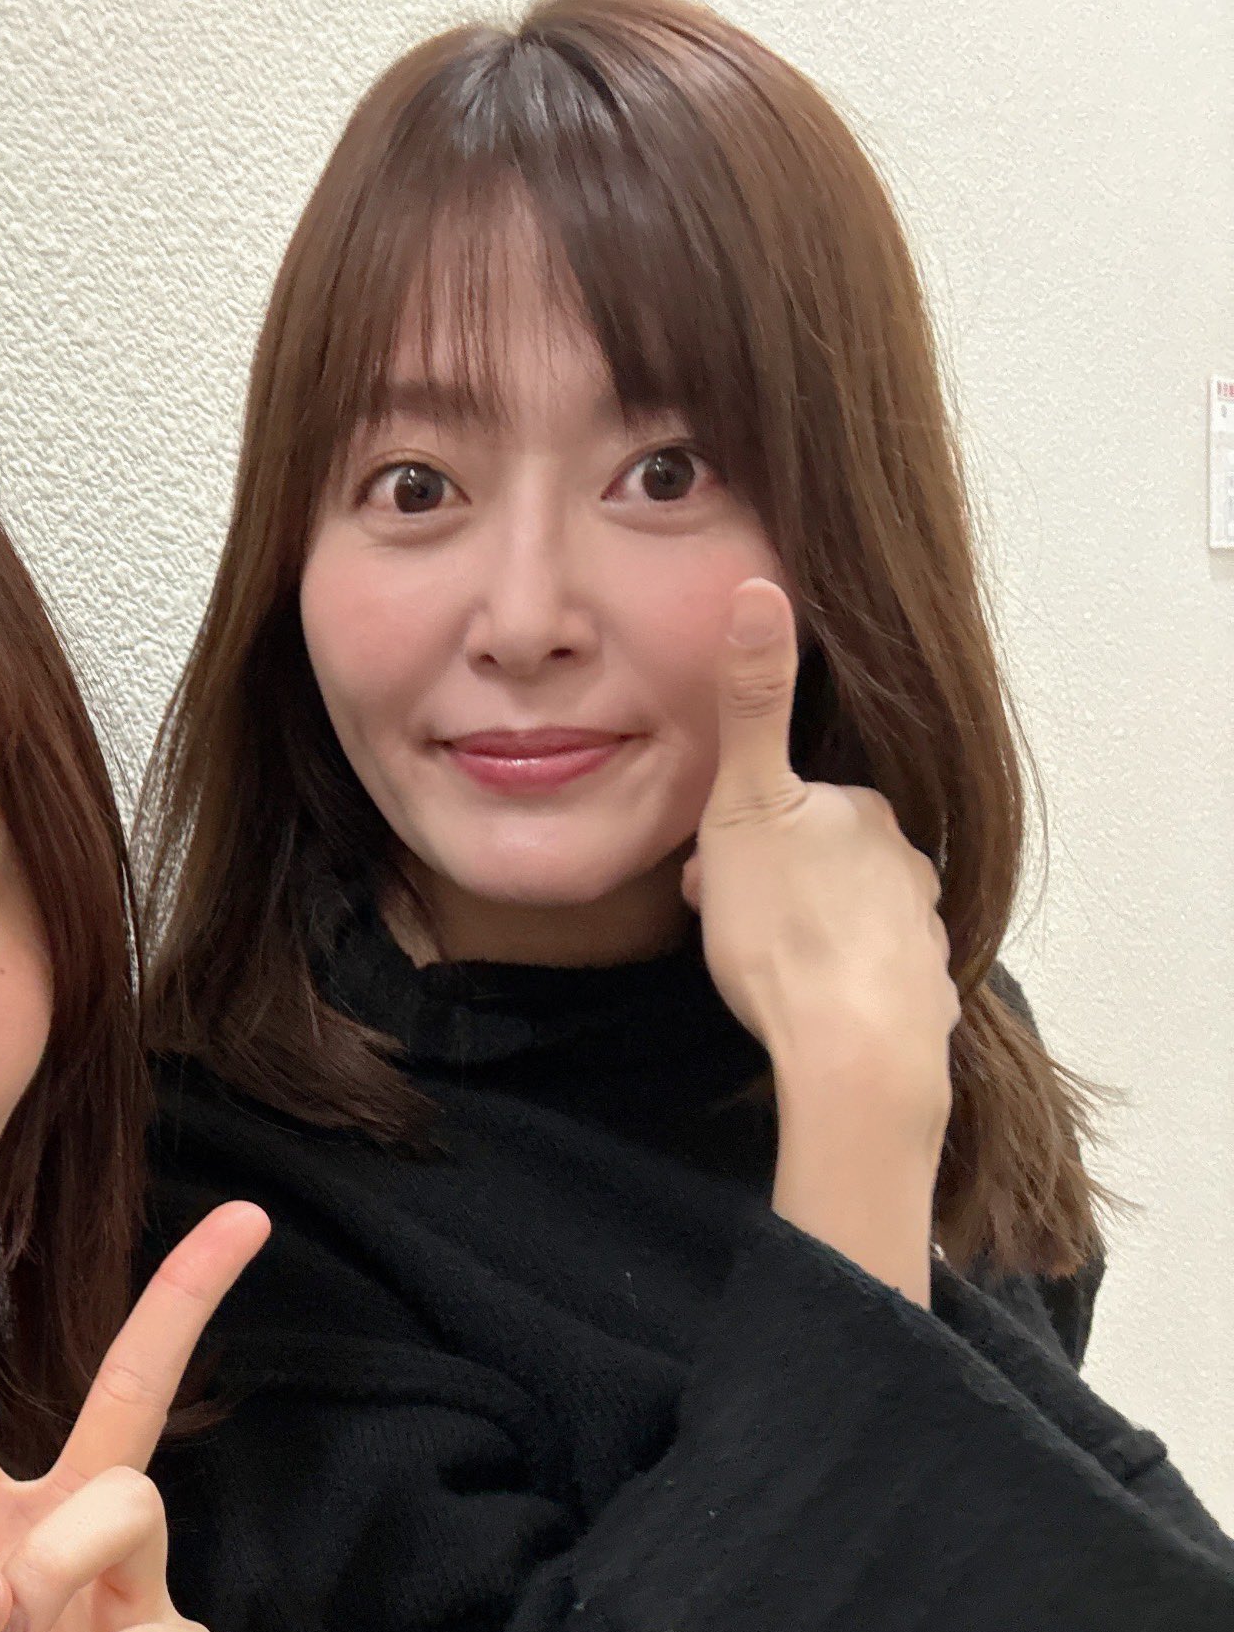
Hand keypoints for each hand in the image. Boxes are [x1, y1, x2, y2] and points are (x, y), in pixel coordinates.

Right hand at [686, 579, 958, 1151]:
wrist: (852, 1047)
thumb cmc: (786, 927)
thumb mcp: (746, 804)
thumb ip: (752, 700)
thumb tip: (760, 584)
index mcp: (861, 811)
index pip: (796, 806)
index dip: (744, 835)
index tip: (706, 873)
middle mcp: (905, 860)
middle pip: (824, 861)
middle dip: (775, 884)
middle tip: (725, 927)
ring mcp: (920, 931)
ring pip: (850, 917)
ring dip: (805, 935)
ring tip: (760, 972)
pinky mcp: (924, 997)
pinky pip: (872, 977)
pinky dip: (840, 986)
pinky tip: (809, 1011)